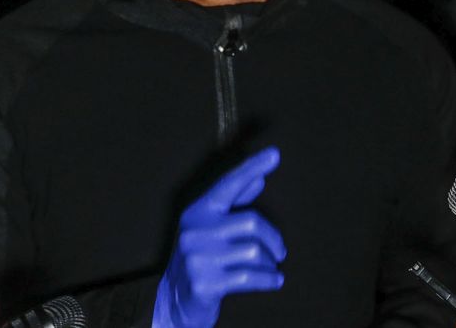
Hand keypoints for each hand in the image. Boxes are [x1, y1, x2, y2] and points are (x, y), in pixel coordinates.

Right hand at [153, 148, 285, 327]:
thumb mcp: (211, 229)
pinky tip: (274, 280)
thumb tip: (259, 179)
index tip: (275, 154)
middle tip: (280, 251)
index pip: (228, 185)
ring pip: (254, 252)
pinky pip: (250, 277)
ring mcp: (197, 258)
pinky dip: (268, 279)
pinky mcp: (205, 284)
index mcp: (198, 212)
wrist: (175, 301)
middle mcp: (195, 231)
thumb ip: (234, 205)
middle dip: (273, 238)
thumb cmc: (201, 259)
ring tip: (272, 269)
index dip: (251, 167)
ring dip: (270, 263)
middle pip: (251, 222)